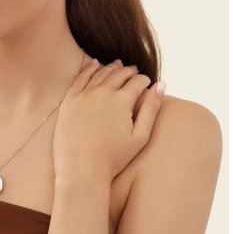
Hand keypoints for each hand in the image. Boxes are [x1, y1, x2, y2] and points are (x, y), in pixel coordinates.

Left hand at [53, 59, 164, 183]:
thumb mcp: (140, 136)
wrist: (81, 169)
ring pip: (101, 73)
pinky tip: (95, 64)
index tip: (146, 82)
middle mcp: (103, 92)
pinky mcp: (70, 99)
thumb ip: (152, 108)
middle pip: (119, 74)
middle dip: (129, 71)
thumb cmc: (114, 158)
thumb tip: (161, 85)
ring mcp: (84, 94)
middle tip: (133, 71)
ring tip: (118, 65)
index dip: (144, 80)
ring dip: (112, 67)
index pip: (137, 81)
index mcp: (122, 100)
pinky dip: (90, 68)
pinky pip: (81, 77)